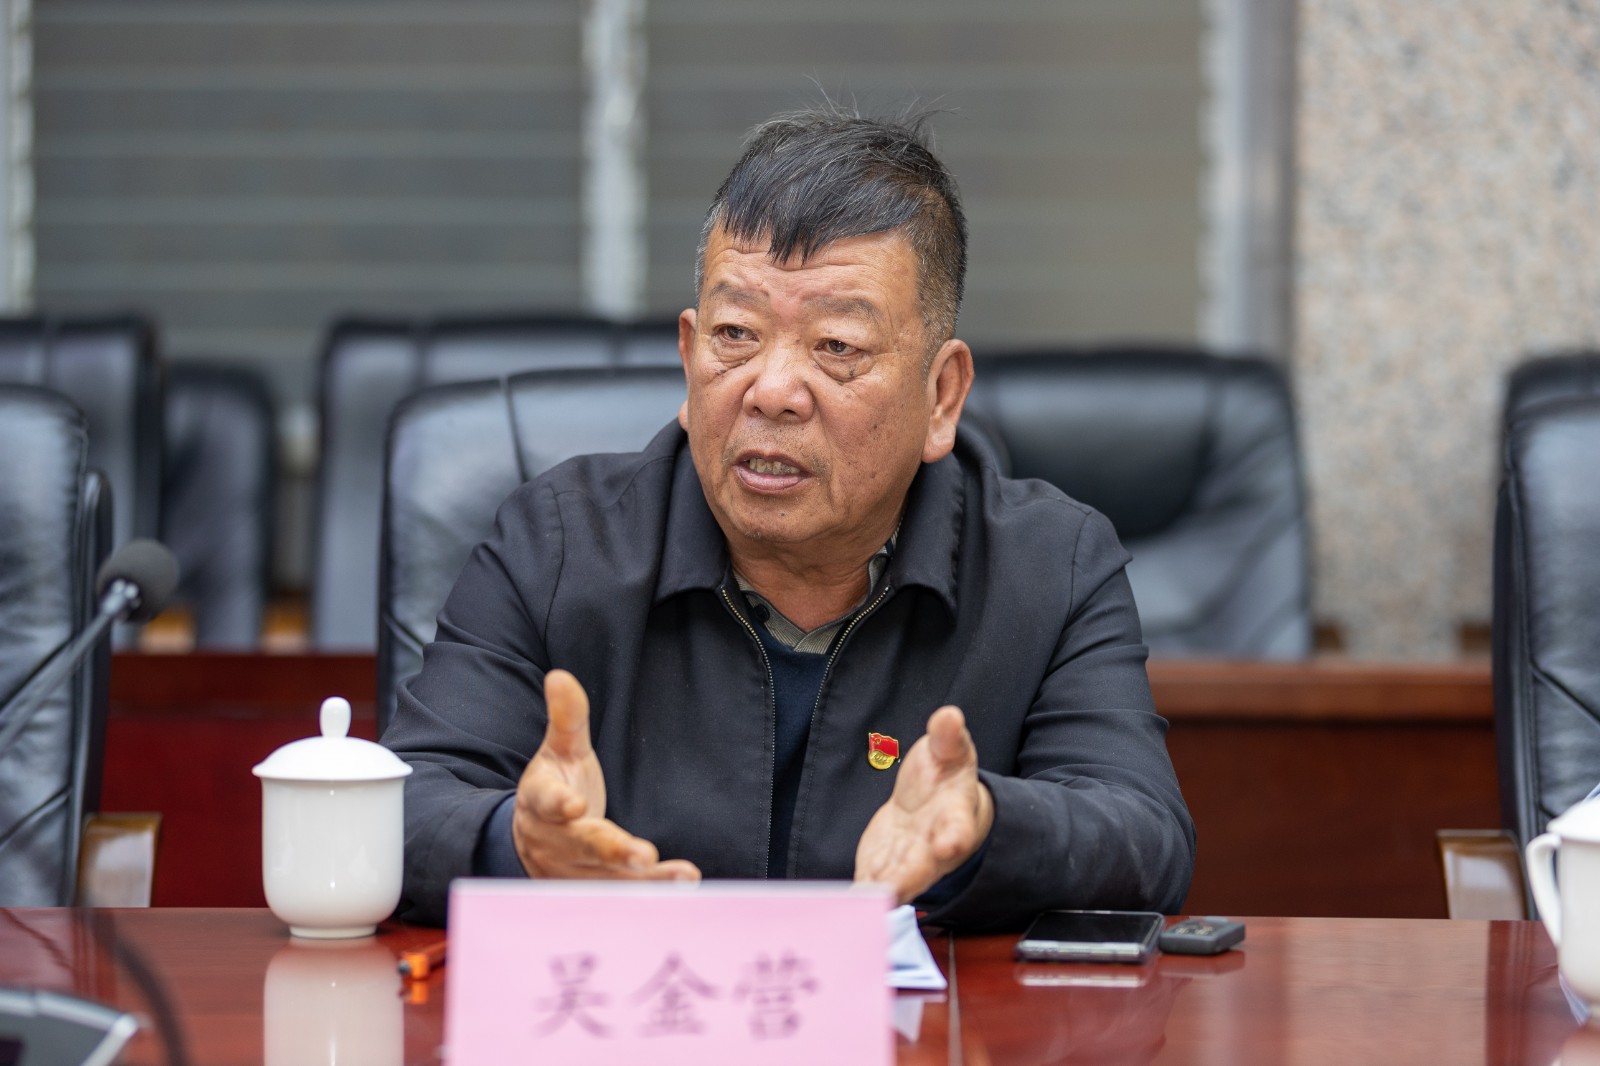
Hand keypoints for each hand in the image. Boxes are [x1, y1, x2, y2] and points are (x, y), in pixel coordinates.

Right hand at [511, 669, 700, 882]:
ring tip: (681, 876)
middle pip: (583, 846)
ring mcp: (575, 871)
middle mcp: (556, 841)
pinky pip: (624, 894)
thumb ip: (567, 718)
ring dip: (645, 880)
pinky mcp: (595, 891)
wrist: (532, 843)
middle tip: (641, 854)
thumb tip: (560, 675)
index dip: (558, 803)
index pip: (546, 800)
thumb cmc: (556, 787)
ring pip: (608, 879)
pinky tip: (685, 884)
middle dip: (611, 850)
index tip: (573, 805)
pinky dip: (654, 891)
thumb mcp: (560, 750)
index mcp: (541, 801)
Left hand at [853, 705, 994, 904]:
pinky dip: (859, 894)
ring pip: (894, 881)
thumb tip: (949, 715)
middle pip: (923, 866)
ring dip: (878, 892)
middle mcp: (933, 848)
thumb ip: (948, 737)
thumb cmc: (946, 776)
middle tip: (892, 889)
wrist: (934, 804)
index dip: (954, 835)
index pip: (958, 827)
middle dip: (908, 878)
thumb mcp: (950, 750)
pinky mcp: (882, 867)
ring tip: (861, 901)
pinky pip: (870, 882)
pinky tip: (842, 903)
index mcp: (954, 816)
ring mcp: (907, 862)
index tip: (948, 843)